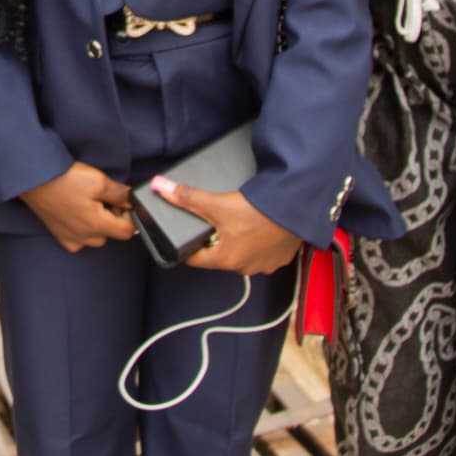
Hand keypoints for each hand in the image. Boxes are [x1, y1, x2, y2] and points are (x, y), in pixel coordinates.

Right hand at [20, 162, 135, 251]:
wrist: (32, 178)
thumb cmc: (64, 178)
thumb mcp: (99, 180)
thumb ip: (121, 194)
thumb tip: (133, 201)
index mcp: (97, 226)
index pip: (128, 231)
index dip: (130, 214)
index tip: (121, 200)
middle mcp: (85, 238)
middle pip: (112, 233)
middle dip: (112, 216)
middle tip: (101, 196)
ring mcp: (71, 239)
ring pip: (96, 236)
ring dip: (97, 222)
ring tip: (87, 201)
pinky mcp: (59, 236)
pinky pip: (79, 238)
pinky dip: (82, 227)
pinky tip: (75, 209)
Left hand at [149, 176, 301, 275]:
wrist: (296, 208)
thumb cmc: (258, 210)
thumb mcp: (217, 203)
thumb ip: (186, 197)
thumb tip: (159, 187)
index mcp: (226, 260)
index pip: (195, 259)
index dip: (188, 245)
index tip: (187, 234)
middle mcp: (245, 268)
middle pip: (219, 256)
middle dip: (214, 240)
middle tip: (216, 220)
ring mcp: (265, 265)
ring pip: (242, 254)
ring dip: (238, 242)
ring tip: (240, 222)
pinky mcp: (281, 258)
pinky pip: (263, 253)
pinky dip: (259, 242)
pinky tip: (259, 226)